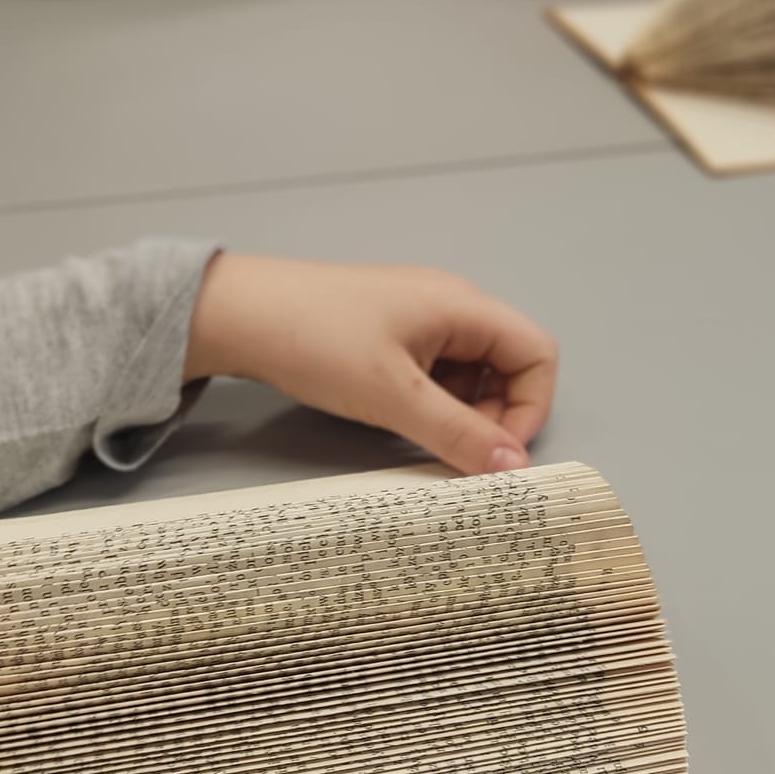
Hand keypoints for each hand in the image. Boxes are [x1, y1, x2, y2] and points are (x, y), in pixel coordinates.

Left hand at [184, 256, 558, 474]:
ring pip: (470, 376)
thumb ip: (458, 433)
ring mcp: (420, 320)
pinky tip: (394, 416)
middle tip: (454, 449)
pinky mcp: (392, 336)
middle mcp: (450, 307)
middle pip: (507, 367)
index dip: (530, 407)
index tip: (499, 452)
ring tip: (414, 431)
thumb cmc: (313, 337)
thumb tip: (512, 467)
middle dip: (493, 416)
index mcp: (462, 306)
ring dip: (457, 413)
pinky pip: (435, 375)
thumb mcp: (393, 396)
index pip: (536, 354)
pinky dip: (428, 403)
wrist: (238, 313)